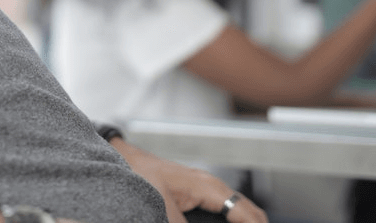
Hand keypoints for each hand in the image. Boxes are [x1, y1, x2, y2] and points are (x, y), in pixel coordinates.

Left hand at [111, 138, 267, 222]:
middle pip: (250, 213)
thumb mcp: (163, 206)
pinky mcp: (198, 194)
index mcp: (209, 188)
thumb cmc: (141, 174)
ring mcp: (207, 189)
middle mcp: (213, 187)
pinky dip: (235, 219)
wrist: (125, 160)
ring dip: (246, 221)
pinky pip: (226, 209)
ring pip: (240, 211)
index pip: (247, 215)